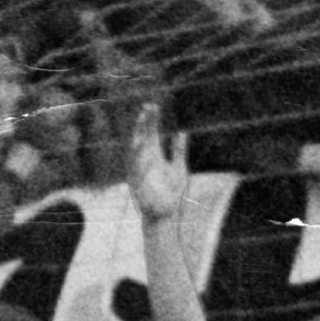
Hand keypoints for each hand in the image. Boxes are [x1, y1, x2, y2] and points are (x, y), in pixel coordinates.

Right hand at [127, 103, 188, 221]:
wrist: (163, 214)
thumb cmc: (171, 193)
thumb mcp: (178, 167)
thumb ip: (179, 150)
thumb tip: (182, 131)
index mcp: (155, 155)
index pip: (151, 133)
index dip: (152, 120)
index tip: (154, 106)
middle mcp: (145, 159)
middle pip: (144, 136)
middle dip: (145, 122)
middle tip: (148, 107)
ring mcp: (140, 169)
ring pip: (138, 147)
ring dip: (140, 133)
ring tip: (143, 120)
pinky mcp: (138, 180)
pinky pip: (137, 165)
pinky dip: (138, 154)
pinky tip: (141, 141)